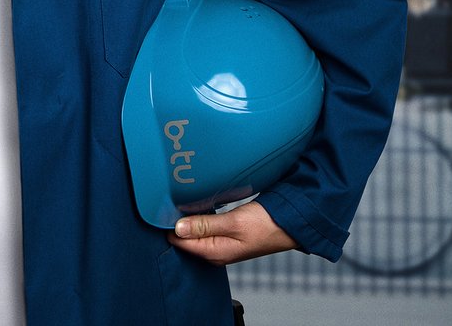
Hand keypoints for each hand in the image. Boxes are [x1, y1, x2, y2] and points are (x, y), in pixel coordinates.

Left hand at [167, 201, 295, 264]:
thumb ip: (205, 225)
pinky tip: (198, 205)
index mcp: (214, 252)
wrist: (290, 224)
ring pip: (194, 231)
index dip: (169, 225)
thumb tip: (177, 228)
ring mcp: (221, 244)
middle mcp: (215, 251)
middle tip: (170, 199)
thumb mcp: (234, 222)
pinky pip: (205, 227)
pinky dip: (199, 217)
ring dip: (188, 217)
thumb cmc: (267, 224)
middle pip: (185, 238)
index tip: (162, 207)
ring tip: (181, 199)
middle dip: (177, 221)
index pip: (179, 242)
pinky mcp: (226, 235)